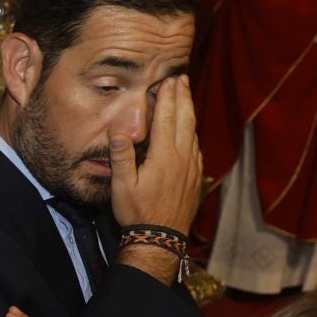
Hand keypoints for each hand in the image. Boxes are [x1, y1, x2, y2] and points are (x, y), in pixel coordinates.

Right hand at [109, 74, 200, 234]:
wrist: (161, 237)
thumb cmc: (137, 212)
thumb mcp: (121, 186)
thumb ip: (121, 156)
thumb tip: (119, 131)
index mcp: (164, 155)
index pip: (167, 118)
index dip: (168, 97)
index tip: (169, 80)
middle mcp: (182, 157)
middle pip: (185, 119)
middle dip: (183, 97)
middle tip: (182, 79)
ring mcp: (192, 167)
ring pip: (193, 131)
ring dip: (189, 111)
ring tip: (186, 98)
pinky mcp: (196, 177)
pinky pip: (196, 147)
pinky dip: (192, 131)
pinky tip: (189, 131)